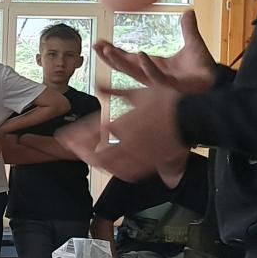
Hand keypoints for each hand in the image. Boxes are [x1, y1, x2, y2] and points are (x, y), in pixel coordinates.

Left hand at [57, 89, 187, 183]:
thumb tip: (98, 85)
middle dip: (81, 152)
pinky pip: (130, 172)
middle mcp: (126, 142)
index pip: (90, 133)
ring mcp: (138, 154)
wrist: (192, 116)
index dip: (74, 136)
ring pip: (110, 165)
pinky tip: (112, 168)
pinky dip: (117, 171)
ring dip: (96, 162)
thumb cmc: (166, 100)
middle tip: (72, 149)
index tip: (63, 137)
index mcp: (121, 123)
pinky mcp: (150, 163)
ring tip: (88, 158)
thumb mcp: (139, 91)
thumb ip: (115, 91)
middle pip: (96, 153)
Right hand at [92, 9, 216, 95]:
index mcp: (153, 65)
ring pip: (135, 72)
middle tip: (96, 46)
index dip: (114, 51)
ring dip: (121, 62)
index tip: (100, 42)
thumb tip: (188, 11)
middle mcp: (152, 75)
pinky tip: (140, 55)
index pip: (128, 58)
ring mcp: (159, 82)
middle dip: (110, 57)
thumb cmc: (203, 68)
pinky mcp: (171, 87)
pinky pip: (156, 77)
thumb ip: (188, 29)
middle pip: (125, 67)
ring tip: (108, 51)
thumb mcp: (193, 44)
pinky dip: (148, 67)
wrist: (216, 83)